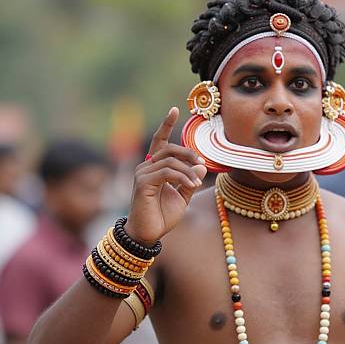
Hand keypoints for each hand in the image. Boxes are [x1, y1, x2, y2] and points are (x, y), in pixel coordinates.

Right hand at [125, 107, 206, 243]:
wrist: (149, 234)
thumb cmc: (163, 215)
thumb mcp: (182, 196)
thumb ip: (190, 180)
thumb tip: (201, 166)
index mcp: (155, 167)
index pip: (159, 141)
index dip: (166, 125)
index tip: (174, 109)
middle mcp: (146, 167)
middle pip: (169, 148)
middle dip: (189, 153)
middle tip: (202, 163)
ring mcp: (142, 174)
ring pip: (170, 160)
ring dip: (189, 169)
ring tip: (198, 182)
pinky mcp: (142, 183)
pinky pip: (167, 172)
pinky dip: (183, 176)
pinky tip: (192, 184)